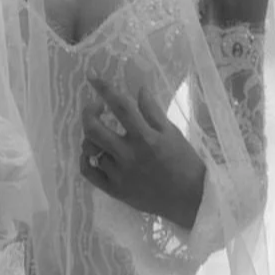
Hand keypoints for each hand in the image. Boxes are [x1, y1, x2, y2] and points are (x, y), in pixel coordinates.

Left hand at [81, 78, 206, 229]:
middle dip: (89, 112)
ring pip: (90, 149)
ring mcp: (119, 174)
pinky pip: (88, 172)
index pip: (120, 106)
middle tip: (95, 107)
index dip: (103, 88)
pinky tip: (92, 152)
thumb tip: (139, 88)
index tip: (91, 76)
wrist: (189, 199)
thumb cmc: (183, 162)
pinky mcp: (114, 190)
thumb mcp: (172, 132)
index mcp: (145, 137)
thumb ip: (152, 111)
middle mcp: (129, 155)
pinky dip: (85, 159)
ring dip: (90, 136)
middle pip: (94, 129)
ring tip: (100, 133)